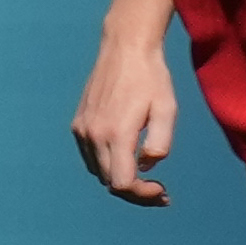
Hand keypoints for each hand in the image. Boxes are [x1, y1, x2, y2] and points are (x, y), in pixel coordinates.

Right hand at [69, 38, 176, 206]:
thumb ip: (159, 143)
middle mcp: (94, 135)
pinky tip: (125, 157)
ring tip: (144, 178)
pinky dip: (107, 165)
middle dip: (136, 192)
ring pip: (99, 172)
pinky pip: (91, 157)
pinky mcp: (78, 124)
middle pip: (110, 183)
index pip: (123, 184)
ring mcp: (83, 130)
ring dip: (120, 179)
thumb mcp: (167, 109)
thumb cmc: (151, 78)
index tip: (162, 190)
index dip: (143, 195)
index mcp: (117, 133)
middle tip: (159, 190)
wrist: (125, 48)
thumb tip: (146, 166)